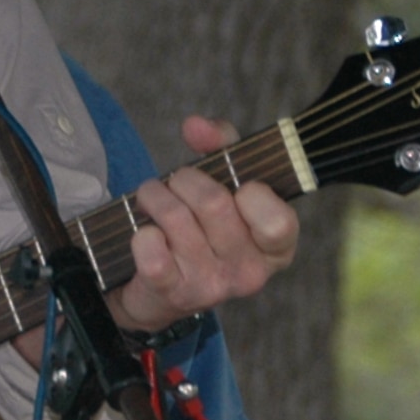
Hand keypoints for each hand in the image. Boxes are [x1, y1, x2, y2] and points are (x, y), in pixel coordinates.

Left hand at [110, 115, 297, 332]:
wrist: (162, 289)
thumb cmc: (202, 228)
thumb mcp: (224, 183)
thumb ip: (221, 144)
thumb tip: (196, 126)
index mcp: (276, 248)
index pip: (278, 220)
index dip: (250, 192)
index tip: (234, 186)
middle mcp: (250, 272)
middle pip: (214, 203)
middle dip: (185, 179)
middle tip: (177, 183)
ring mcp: (212, 287)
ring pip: (175, 217)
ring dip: (154, 196)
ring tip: (152, 198)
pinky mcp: (172, 293)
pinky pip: (150, 248)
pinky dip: (141, 232)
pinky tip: (147, 234)